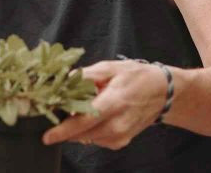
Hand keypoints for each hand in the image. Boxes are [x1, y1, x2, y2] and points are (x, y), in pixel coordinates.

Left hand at [40, 60, 167, 149]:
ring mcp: (121, 136)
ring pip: (86, 138)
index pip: (84, 122)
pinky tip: (96, 117)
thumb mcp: (110, 68)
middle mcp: (118, 124)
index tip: (47, 136)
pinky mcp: (121, 142)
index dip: (63, 131)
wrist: (162, 92)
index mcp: (114, 103)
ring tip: (83, 109)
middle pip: (82, 133)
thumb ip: (86, 76)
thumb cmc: (136, 77)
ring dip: (77, 127)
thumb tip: (62, 81)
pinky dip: (89, 130)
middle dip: (65, 126)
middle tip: (57, 112)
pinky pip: (95, 139)